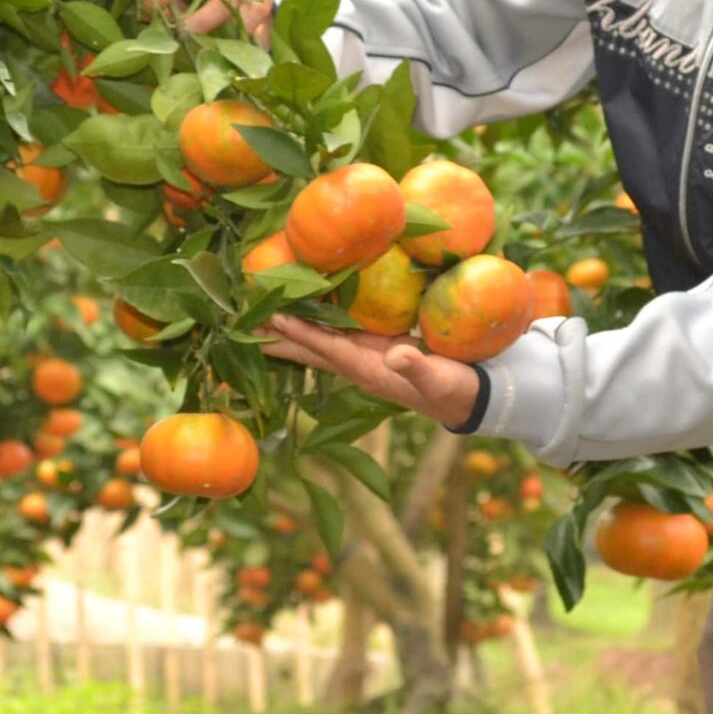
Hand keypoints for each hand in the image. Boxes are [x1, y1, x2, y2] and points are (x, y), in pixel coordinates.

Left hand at [257, 315, 481, 427]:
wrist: (470, 399)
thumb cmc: (455, 388)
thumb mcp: (439, 378)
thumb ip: (417, 367)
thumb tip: (394, 357)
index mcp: (369, 371)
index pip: (327, 349)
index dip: (301, 333)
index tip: (272, 318)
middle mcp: (358, 366)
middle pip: (310, 350)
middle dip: (279, 337)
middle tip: (242, 324)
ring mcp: (364, 359)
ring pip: (318, 344)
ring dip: (290, 332)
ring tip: (260, 319)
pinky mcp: (374, 350)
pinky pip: (336, 336)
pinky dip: (315, 325)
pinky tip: (303, 314)